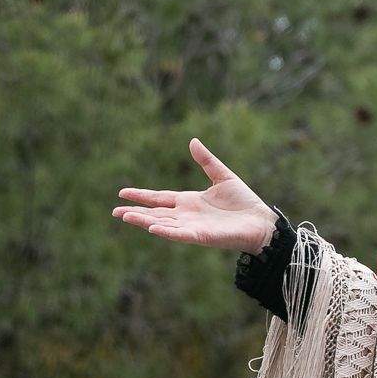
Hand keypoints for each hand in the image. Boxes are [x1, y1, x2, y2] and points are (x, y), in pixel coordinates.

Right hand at [113, 138, 276, 252]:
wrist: (261, 222)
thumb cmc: (244, 203)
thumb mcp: (223, 176)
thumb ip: (206, 161)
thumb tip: (193, 141)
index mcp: (189, 202)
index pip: (160, 198)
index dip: (142, 196)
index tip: (122, 193)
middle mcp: (187, 215)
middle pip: (155, 213)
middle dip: (135, 212)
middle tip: (115, 211)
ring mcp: (193, 227)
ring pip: (163, 224)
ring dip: (144, 221)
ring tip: (125, 217)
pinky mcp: (202, 236)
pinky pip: (181, 234)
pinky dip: (166, 231)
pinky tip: (152, 228)